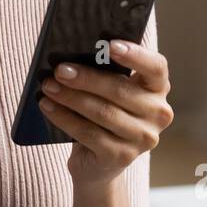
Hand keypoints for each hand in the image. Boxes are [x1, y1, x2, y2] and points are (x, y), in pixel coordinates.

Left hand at [39, 41, 173, 187]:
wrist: (98, 162)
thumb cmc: (103, 113)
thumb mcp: (108, 92)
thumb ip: (103, 74)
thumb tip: (72, 57)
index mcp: (157, 89)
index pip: (155, 67)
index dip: (135, 55)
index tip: (110, 45)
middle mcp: (158, 114)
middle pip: (121, 90)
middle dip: (86, 78)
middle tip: (60, 70)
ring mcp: (142, 138)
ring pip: (103, 113)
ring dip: (71, 98)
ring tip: (48, 86)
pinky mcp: (122, 157)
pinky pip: (89, 134)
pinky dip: (64, 118)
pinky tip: (48, 106)